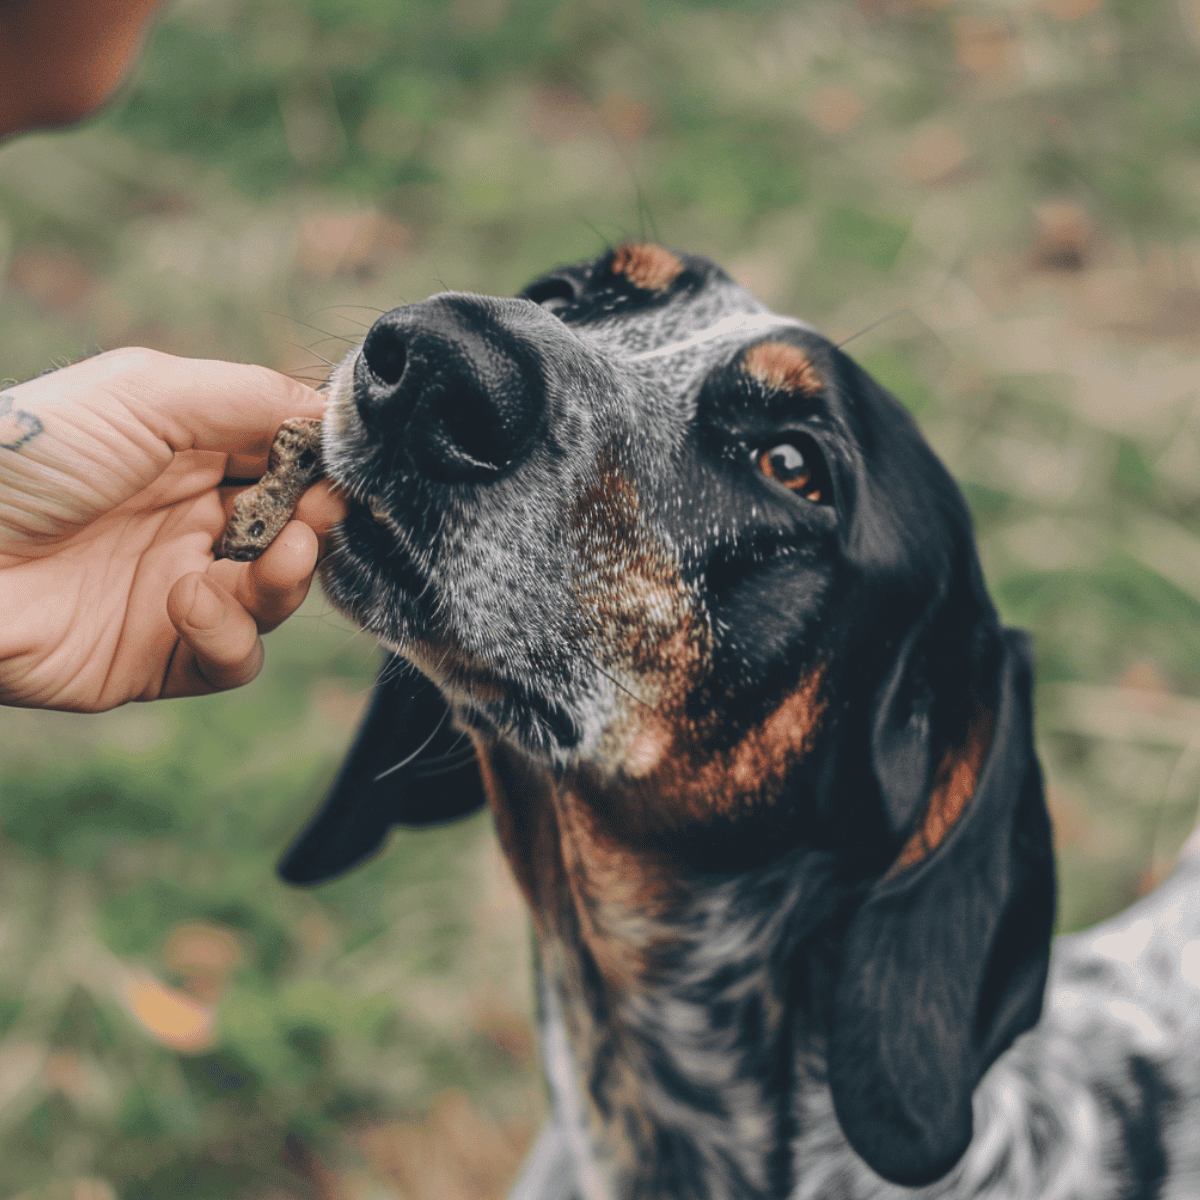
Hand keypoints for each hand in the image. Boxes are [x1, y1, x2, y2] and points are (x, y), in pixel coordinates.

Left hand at [0, 347, 346, 709]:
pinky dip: (230, 634)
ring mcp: (179, 591)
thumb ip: (251, 397)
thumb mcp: (145, 393)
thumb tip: (337, 414)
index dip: (322, 471)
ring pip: (276, 599)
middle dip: (315, 527)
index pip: (286, 463)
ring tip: (266, 561)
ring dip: (285, 581)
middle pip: (295, 534)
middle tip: (312, 520)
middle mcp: (191, 522)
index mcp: (190, 455)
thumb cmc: (30, 456)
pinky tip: (186, 603)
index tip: (343, 472)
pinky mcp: (160, 658)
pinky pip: (234, 659)